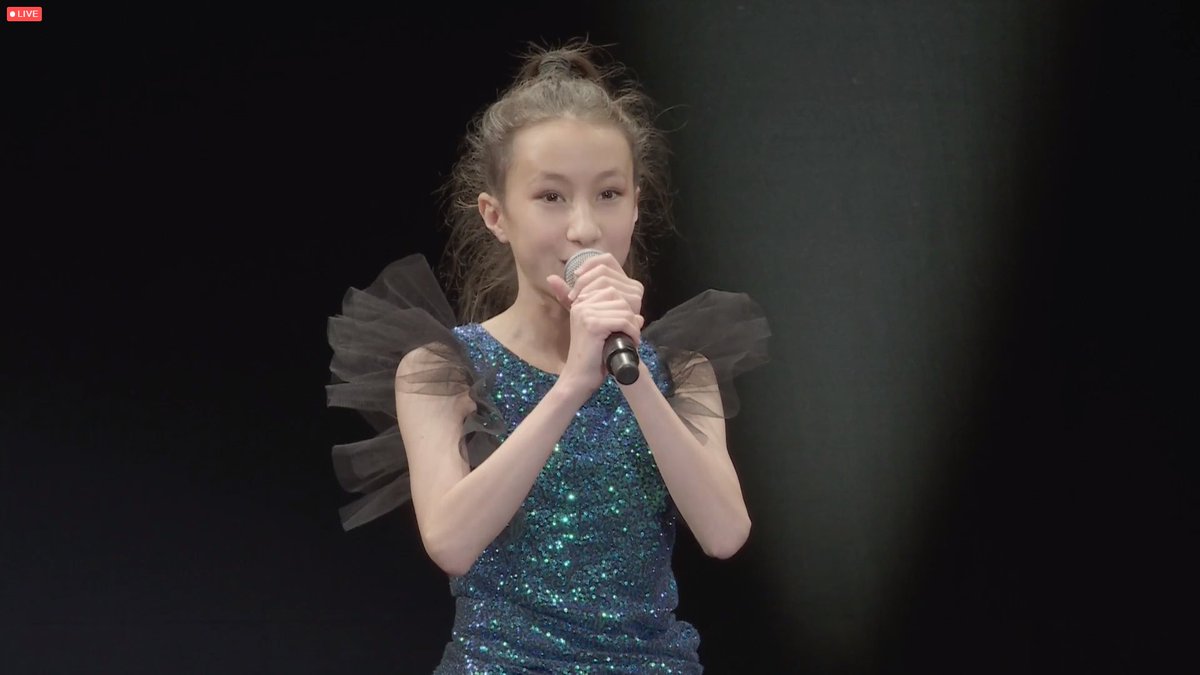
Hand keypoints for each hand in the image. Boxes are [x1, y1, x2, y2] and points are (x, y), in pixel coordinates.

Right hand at [545, 253, 644, 394]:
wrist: (578, 378)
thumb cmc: (592, 357)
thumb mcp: (604, 333)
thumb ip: (617, 321)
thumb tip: (639, 315)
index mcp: (581, 302)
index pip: (610, 288)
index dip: (624, 306)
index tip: (624, 325)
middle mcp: (581, 304)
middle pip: (617, 295)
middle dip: (629, 313)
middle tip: (631, 332)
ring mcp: (586, 313)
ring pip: (622, 307)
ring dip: (632, 324)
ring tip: (630, 338)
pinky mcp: (593, 325)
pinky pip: (622, 320)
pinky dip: (632, 331)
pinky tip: (631, 342)